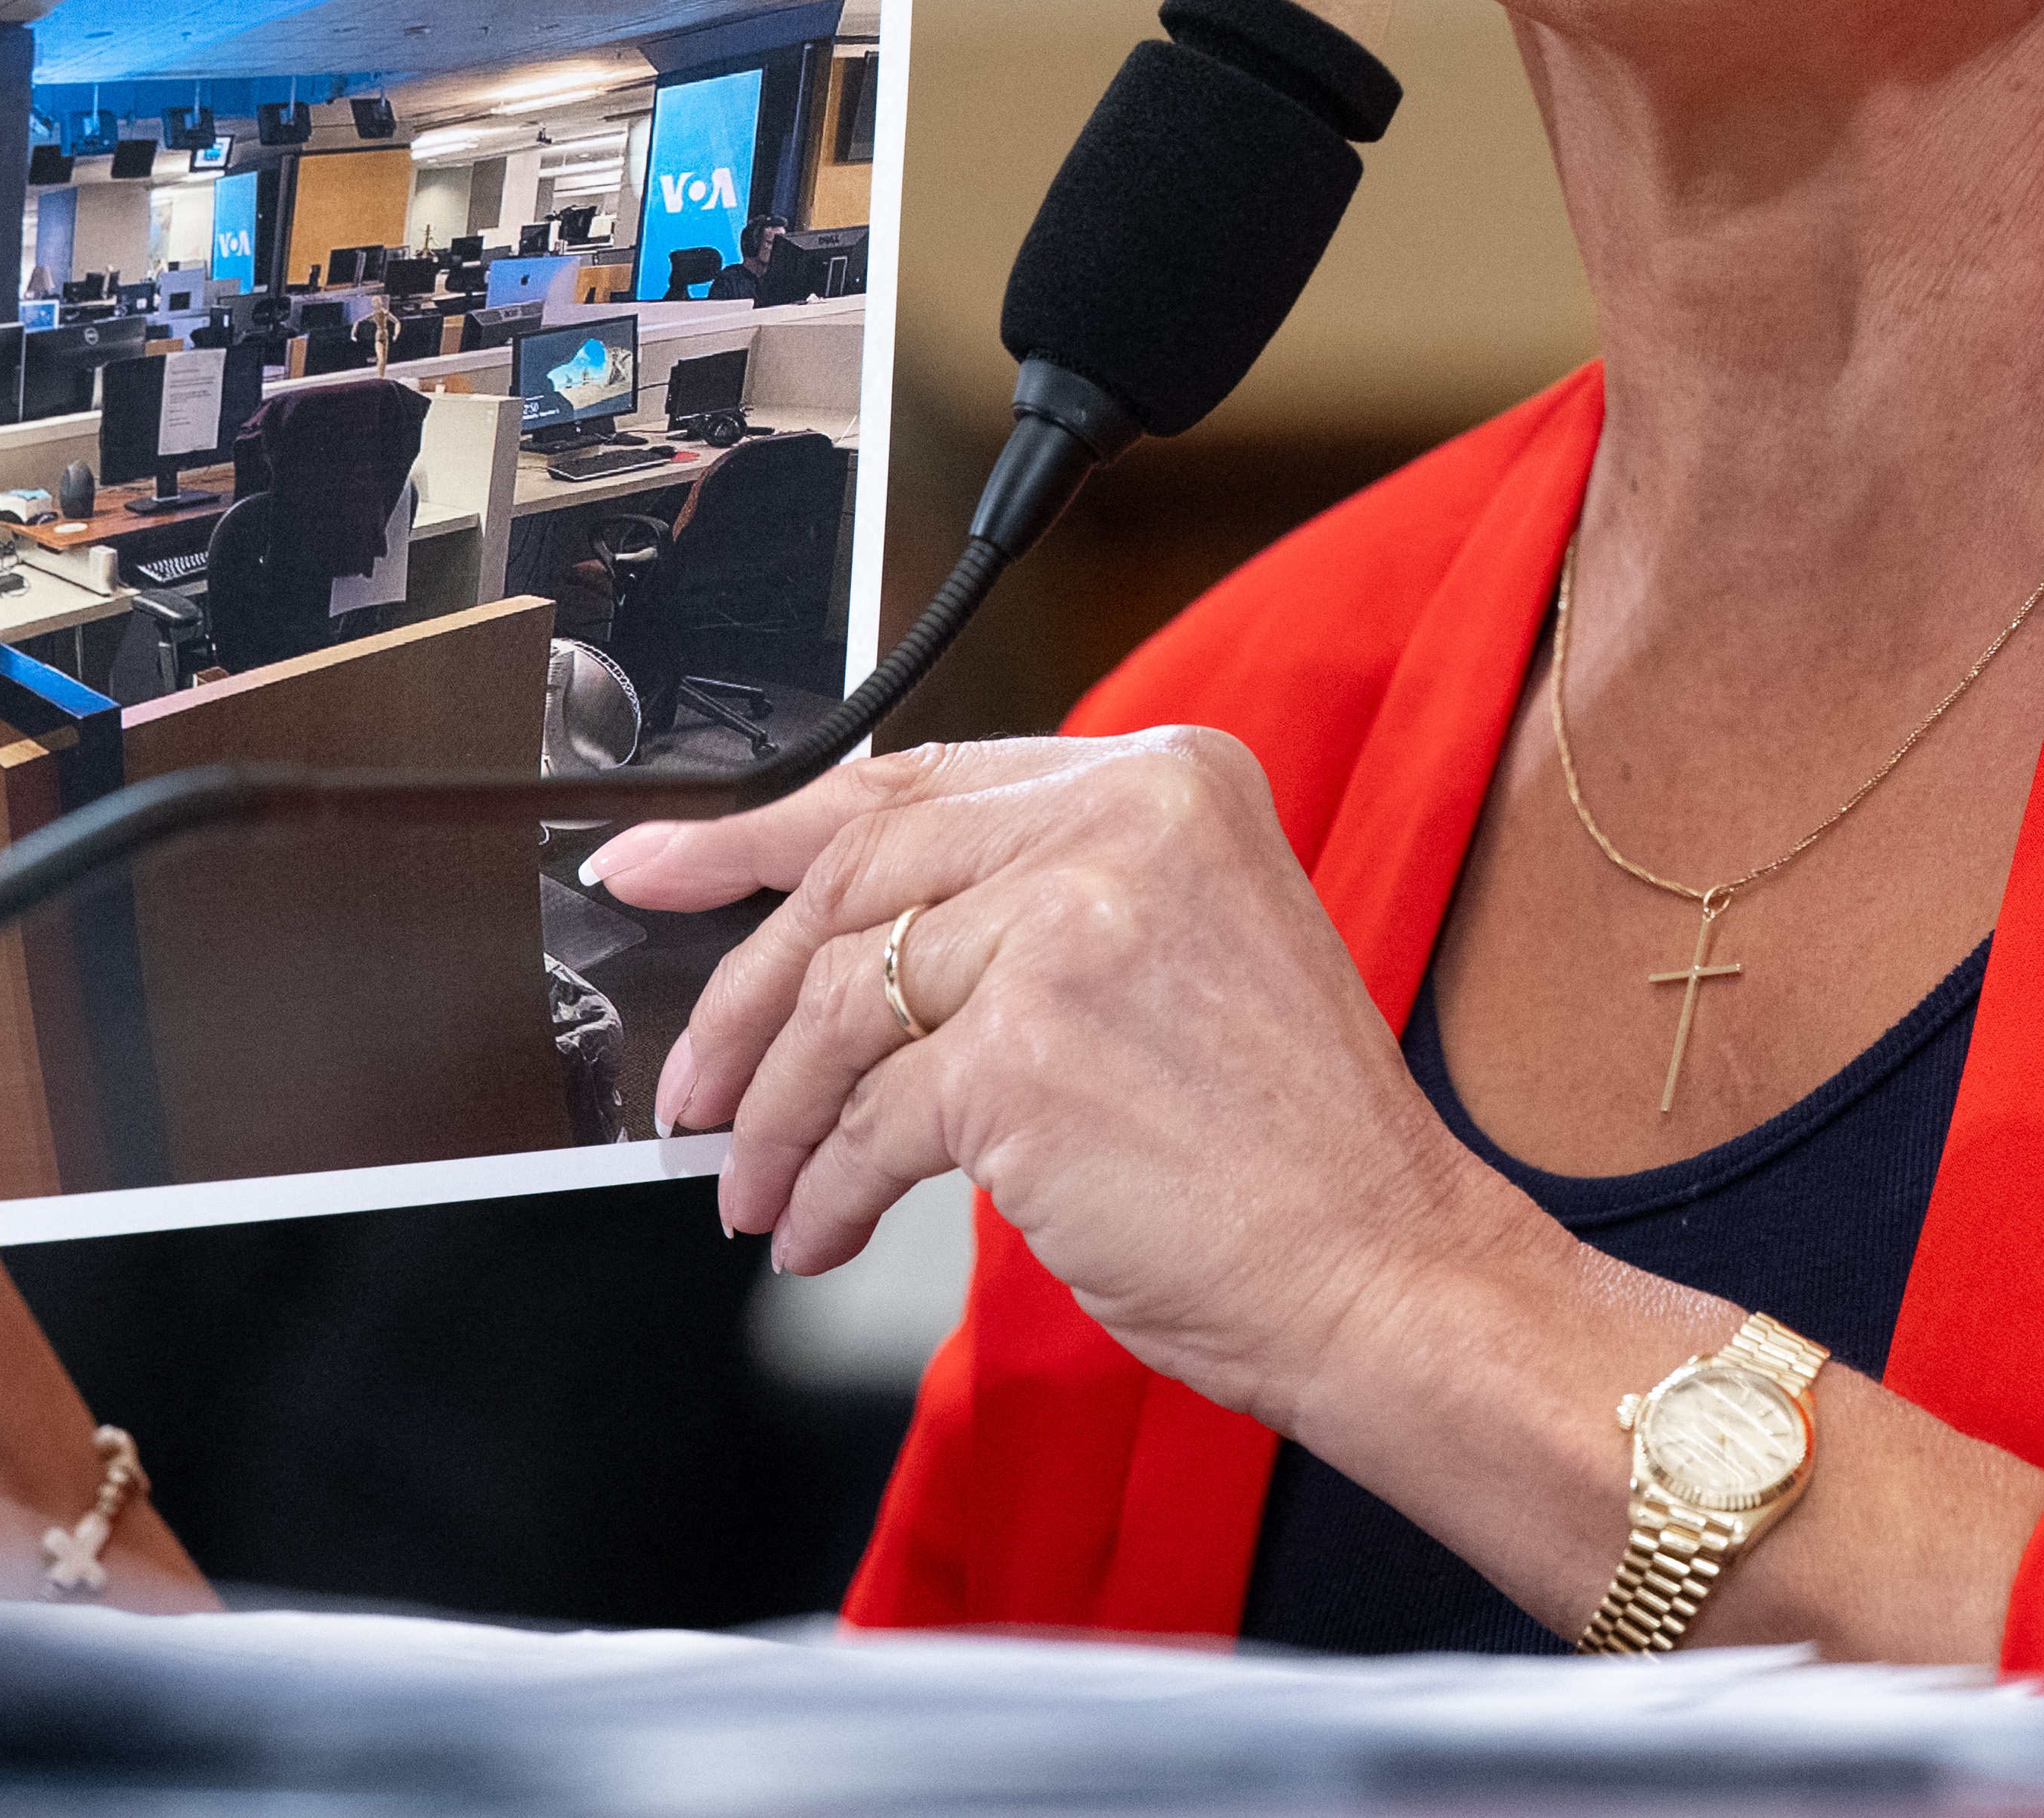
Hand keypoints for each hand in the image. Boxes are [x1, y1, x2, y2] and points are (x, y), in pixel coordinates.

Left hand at [584, 731, 1539, 1435]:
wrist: (1385, 1267)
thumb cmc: (1290, 1146)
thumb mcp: (1178, 951)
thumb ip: (1037, 897)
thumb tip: (840, 932)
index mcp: (1165, 776)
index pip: (911, 785)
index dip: (757, 830)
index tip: (658, 865)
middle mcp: (1120, 823)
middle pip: (853, 883)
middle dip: (739, 997)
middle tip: (689, 1082)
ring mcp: (1070, 928)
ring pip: (841, 1006)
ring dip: (777, 1116)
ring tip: (759, 1186)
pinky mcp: (1026, 1054)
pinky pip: (868, 1120)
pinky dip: (828, 1189)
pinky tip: (826, 1230)